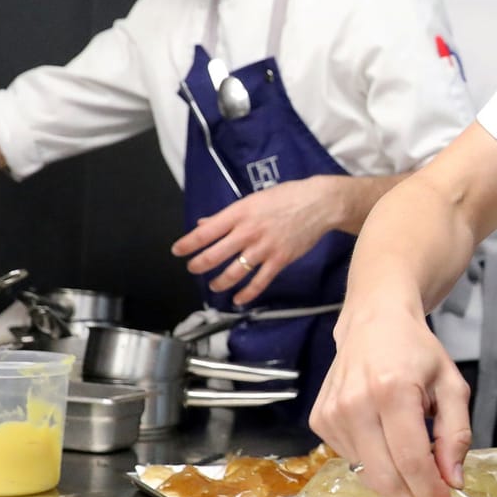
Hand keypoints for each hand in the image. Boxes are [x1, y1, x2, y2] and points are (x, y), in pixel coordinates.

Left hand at [172, 176, 344, 305]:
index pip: (205, 232)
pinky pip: (259, 281)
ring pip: (233, 272)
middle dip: (198, 265)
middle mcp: (247, 232)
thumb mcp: (252, 200)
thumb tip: (203, 224)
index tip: (177, 251)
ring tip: (214, 285)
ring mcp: (263, 248)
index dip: (188, 244)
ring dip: (219, 282)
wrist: (319, 203)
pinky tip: (239, 299)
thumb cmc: (286, 197)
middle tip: (193, 268)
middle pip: (214, 255)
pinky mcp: (279, 260)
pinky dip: (247, 293)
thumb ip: (227, 215)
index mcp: (239, 214)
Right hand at [310, 305, 469, 496]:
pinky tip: (385, 438)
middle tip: (433, 493)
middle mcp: (355, 404)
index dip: (429, 490)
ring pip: (367, 473)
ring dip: (395, 478)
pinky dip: (374, 461)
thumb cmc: (418, 352)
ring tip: (411, 454)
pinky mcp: (319, 420)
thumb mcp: (452, 385)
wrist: (374, 322)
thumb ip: (457, 434)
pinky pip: (351, 459)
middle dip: (413, 494)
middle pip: (384, 475)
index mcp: (393, 391)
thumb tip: (453, 480)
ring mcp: (332, 413)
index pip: (410, 459)